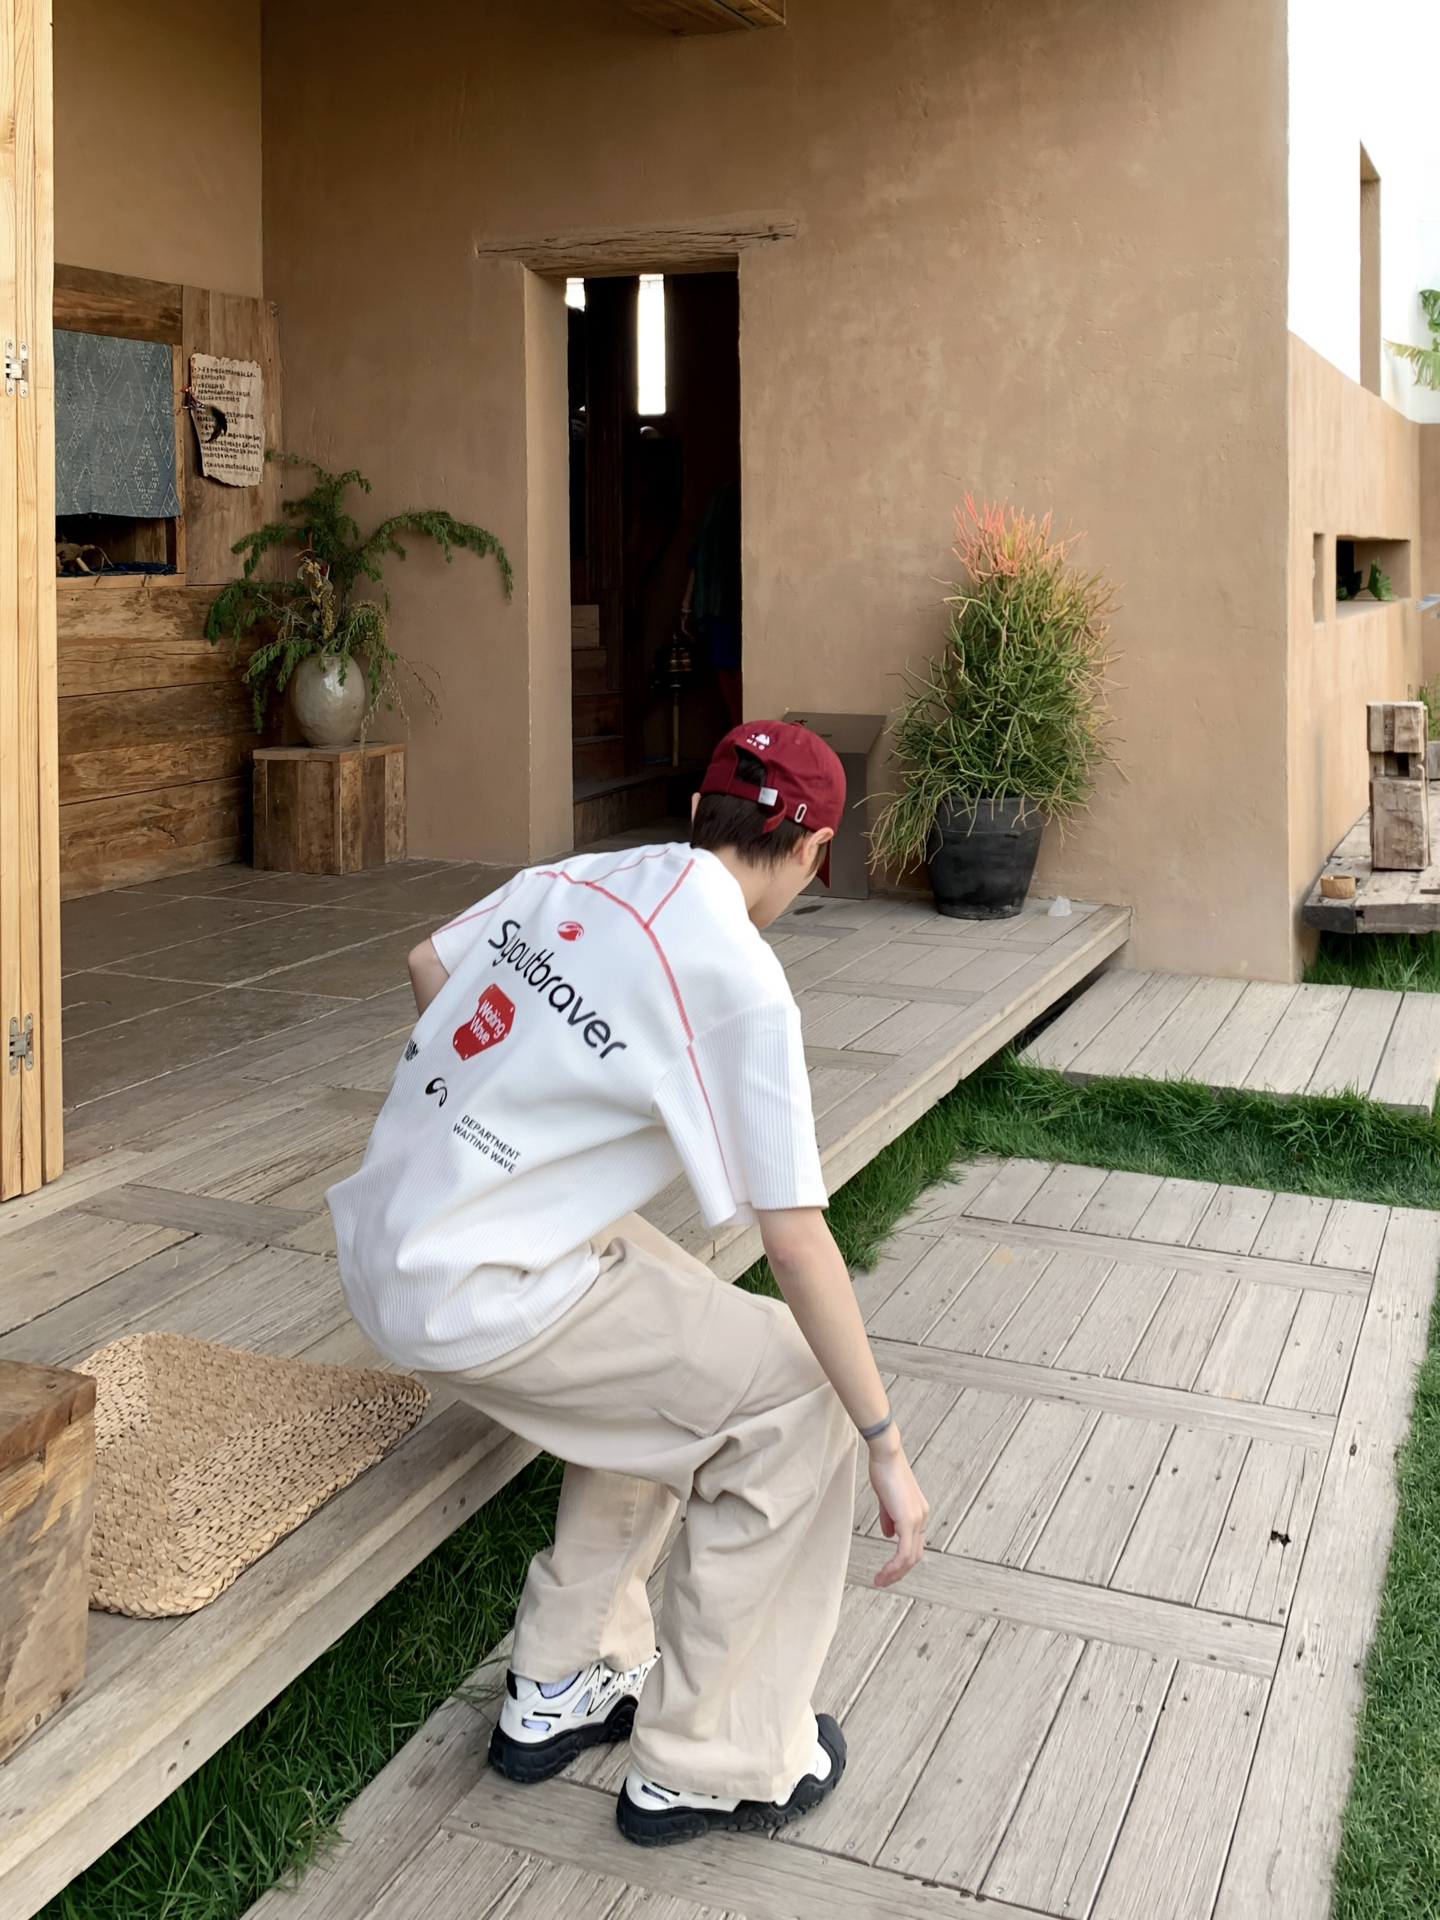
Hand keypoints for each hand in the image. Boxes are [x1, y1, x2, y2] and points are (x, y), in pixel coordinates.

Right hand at [868, 1430, 927, 1586]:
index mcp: (917, 1513)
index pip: (914, 1544)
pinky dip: (894, 1565)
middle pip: (915, 1555)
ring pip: (910, 1557)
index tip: (887, 1570)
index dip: (901, 1560)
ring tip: (880, 1580)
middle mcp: (921, 1517)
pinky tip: (884, 1571)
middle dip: (899, 1572)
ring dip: (895, 1573)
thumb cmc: (885, 1470)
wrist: (886, 1454)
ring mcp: (917, 1519)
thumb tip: (888, 1534)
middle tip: (883, 1581)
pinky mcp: (908, 1519)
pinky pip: (904, 1551)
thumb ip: (889, 1517)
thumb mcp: (886, 1499)